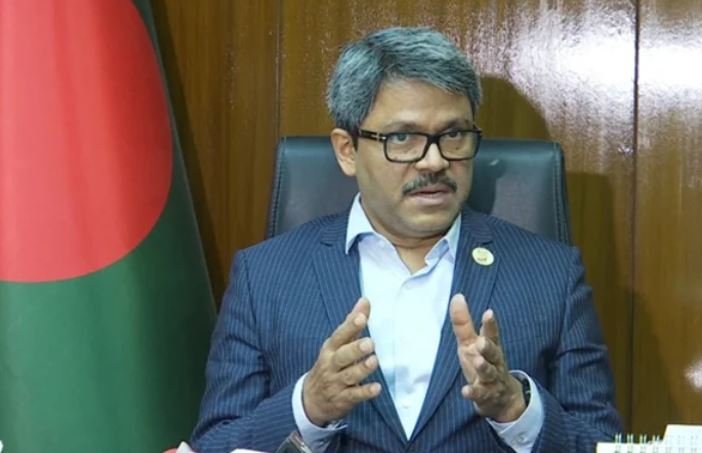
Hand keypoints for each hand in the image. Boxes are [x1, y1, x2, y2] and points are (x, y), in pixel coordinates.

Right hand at [302, 298, 381, 425]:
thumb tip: (365, 300)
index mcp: (331, 348)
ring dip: (362, 369)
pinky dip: (364, 392)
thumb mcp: (338, 344)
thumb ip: (353, 323)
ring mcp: (336, 383)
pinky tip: (376, 388)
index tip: (361, 318)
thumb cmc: (329, 364)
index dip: (350, 326)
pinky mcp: (343, 399)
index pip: (340, 335)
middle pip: (342, 356)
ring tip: (374, 361)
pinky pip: (354, 395)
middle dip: (355, 349)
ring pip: (349, 375)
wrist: (310, 400)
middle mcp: (331, 365)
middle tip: (370, 343)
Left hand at [449, 294, 525, 421]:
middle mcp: (493, 361)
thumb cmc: (482, 363)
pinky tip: (466, 390)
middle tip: (482, 341)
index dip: (490, 324)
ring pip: (489, 373)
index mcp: (490, 346)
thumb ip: (464, 322)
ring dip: (484, 367)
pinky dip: (473, 392)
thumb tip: (457, 296)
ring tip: (478, 361)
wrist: (501, 398)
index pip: (492, 334)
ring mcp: (491, 379)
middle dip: (488, 347)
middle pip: (493, 353)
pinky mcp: (486, 395)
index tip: (488, 312)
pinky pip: (480, 394)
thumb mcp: (471, 342)